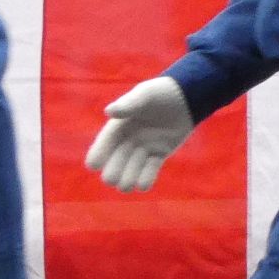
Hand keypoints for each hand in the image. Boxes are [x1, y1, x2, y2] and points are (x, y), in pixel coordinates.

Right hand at [85, 76, 194, 193]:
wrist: (185, 97)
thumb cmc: (161, 92)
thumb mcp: (144, 95)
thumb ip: (129, 105)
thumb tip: (109, 112)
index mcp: (120, 125)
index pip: (105, 141)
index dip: (98, 153)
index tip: (92, 166)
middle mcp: (129, 139)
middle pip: (116, 160)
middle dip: (113, 171)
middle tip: (112, 180)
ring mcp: (144, 148)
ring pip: (132, 169)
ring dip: (128, 178)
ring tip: (127, 185)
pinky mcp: (159, 154)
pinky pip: (150, 171)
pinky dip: (146, 178)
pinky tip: (143, 185)